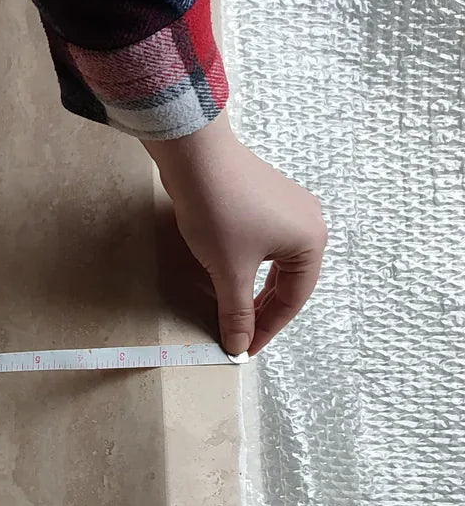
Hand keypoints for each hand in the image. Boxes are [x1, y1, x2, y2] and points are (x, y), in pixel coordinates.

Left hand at [143, 116, 326, 356]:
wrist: (196, 155)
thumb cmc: (219, 212)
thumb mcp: (228, 270)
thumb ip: (236, 312)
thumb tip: (239, 347)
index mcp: (311, 243)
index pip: (293, 301)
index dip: (267, 329)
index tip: (244, 350)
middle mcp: (309, 223)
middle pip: (288, 281)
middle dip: (262, 310)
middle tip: (238, 334)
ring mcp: (289, 207)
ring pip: (275, 263)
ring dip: (255, 288)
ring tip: (234, 310)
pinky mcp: (266, 197)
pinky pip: (265, 243)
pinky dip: (250, 265)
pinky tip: (231, 275)